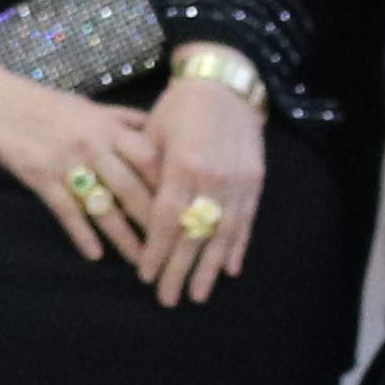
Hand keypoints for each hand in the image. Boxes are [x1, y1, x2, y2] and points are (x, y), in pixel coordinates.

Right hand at [0, 65, 165, 268]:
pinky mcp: (39, 176)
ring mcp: (66, 161)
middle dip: (157, 223)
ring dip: (125, 238)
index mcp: (107, 125)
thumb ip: (121, 118)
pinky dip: (81, 234)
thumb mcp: (85, 103)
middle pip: (134, 189)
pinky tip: (94, 254)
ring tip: (142, 263)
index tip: (190, 211)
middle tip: (176, 250)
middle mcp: (92, 144)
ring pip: (104, 206)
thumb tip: (155, 126)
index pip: (152, 159)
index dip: (173, 187)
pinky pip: (66, 211)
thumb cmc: (38, 101)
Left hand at [139, 65, 267, 306]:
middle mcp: (212, 179)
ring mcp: (238, 182)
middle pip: (193, 235)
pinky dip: (237, 246)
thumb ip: (144, 172)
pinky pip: (246, 221)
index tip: (145, 276)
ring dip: (209, 268)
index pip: (165, 220)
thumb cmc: (178, 108)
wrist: (224, 85)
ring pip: (222, 234)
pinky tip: (229, 269)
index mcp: (181, 167)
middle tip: (168, 299)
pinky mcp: (255, 181)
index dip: (155, 251)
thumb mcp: (151, 133)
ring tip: (198, 294)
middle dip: (179, 270)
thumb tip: (130, 211)